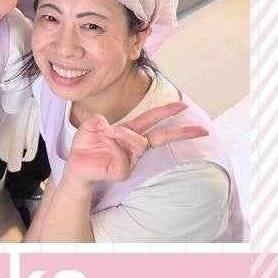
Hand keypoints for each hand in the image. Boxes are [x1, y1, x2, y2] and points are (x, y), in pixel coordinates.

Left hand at [62, 102, 208, 185]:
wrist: (75, 165)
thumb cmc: (85, 145)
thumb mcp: (90, 126)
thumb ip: (99, 120)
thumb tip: (108, 125)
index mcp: (129, 132)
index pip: (151, 121)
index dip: (165, 112)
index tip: (183, 105)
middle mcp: (133, 146)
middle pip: (161, 138)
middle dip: (181, 133)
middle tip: (202, 129)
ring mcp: (130, 160)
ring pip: (139, 144)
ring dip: (126, 134)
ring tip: (110, 132)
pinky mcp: (122, 172)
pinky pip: (123, 158)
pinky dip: (114, 146)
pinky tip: (105, 140)